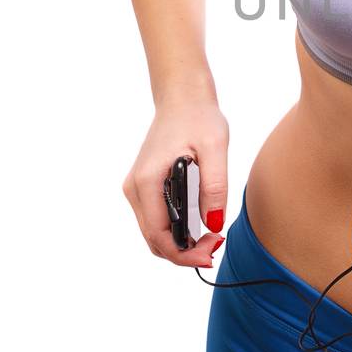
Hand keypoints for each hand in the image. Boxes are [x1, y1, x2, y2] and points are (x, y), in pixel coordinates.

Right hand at [122, 95, 229, 266]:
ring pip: (153, 233)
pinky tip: (198, 225)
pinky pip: (155, 220)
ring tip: (211, 237)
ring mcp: (136, 188)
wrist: (182, 98)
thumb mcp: (215, 148)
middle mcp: (135, 188)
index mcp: (148, 180)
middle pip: (153, 239)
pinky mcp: (143, 187)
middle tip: (216, 245)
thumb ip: (215, 187)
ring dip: (179, 244)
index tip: (211, 253)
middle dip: (184, 252)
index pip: (159, 234)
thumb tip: (213, 225)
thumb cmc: (199, 118)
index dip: (184, 253)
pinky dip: (174, 231)